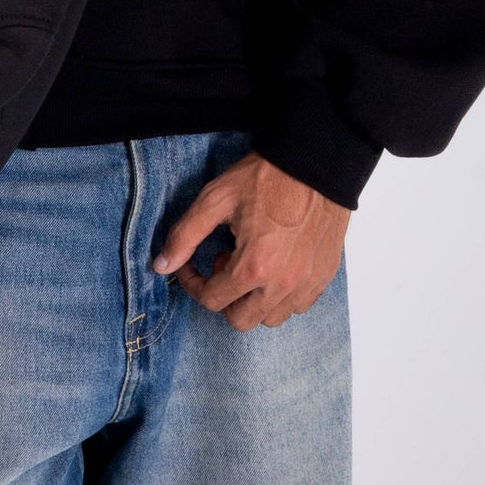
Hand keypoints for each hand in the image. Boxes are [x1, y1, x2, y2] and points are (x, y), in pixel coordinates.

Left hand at [152, 152, 348, 330]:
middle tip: (223, 263)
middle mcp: (283, 284)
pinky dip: (280, 296)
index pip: (212, 300)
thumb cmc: (265, 178)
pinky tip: (274, 265)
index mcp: (254, 267)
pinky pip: (297, 306)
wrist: (314, 163)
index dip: (193, 284)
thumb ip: (185, 236)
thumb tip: (161, 266)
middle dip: (223, 297)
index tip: (190, 265)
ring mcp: (307, 284)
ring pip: (271, 318)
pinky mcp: (323, 277)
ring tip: (250, 264)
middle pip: (241, 320)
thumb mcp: (215, 200)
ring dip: (252, 300)